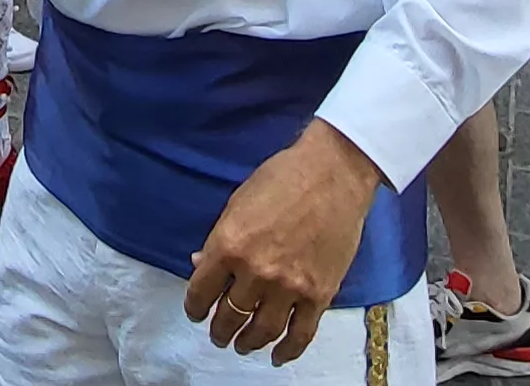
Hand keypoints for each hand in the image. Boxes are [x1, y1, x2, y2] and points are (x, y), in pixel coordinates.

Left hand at [182, 120, 380, 363]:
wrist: (333, 172)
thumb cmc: (283, 178)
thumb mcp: (237, 203)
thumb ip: (219, 240)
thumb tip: (199, 264)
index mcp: (229, 245)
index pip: (200, 291)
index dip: (195, 308)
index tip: (197, 313)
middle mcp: (255, 271)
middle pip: (230, 316)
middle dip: (220, 330)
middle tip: (219, 335)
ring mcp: (289, 286)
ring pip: (262, 331)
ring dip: (248, 343)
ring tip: (242, 345)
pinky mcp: (319, 294)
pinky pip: (301, 334)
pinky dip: (287, 351)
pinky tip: (276, 356)